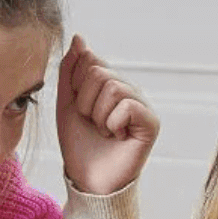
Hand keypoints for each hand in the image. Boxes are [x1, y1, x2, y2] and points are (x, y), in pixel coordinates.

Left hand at [56, 35, 158, 194]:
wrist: (89, 180)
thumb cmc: (79, 145)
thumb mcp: (66, 103)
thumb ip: (70, 70)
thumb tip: (79, 38)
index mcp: (110, 82)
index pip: (89, 58)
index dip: (76, 86)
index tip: (81, 110)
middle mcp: (129, 89)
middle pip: (99, 71)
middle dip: (86, 102)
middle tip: (94, 124)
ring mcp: (142, 104)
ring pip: (112, 87)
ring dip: (99, 115)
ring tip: (105, 132)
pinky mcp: (151, 122)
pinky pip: (127, 105)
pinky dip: (113, 124)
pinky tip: (117, 137)